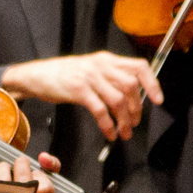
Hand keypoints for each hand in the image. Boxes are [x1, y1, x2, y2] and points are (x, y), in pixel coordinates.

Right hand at [0, 52, 163, 141]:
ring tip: (123, 132)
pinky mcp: (78, 90)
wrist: (35, 75)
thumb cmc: (62, 74)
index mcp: (106, 59)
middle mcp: (100, 65)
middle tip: (134, 123)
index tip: (157, 100)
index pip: (139, 67)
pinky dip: (108, 125)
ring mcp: (89, 77)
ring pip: (118, 100)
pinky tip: (109, 133)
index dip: (152, 84)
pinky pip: (100, 110)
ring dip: (124, 121)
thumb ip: (109, 76)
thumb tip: (131, 94)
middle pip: (131, 87)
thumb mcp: (89, 68)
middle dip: (136, 109)